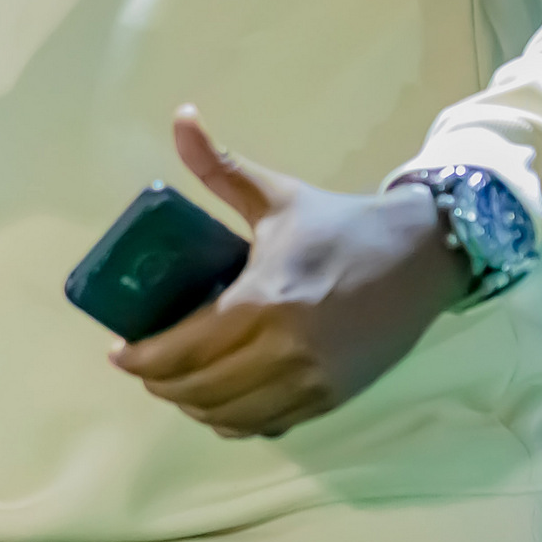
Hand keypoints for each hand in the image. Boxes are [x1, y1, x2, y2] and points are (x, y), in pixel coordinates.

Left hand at [108, 108, 469, 438]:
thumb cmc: (340, 224)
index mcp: (264, 300)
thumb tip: (180, 117)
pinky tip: (218, 403)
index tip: (119, 352)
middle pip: (199, 388)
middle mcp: (285, 350)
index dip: (143, 359)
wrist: (421, 255)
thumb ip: (220, 166)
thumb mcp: (277, 194)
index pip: (185, 348)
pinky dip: (233, 420)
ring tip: (174, 385)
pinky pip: (267, 424)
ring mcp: (311, 381)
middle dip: (160, 384)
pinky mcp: (332, 398)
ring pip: (230, 414)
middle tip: (143, 366)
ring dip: (193, 406)